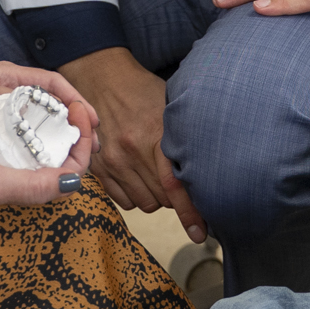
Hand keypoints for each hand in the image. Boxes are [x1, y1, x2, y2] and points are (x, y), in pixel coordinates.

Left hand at [0, 62, 97, 150]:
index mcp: (1, 78)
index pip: (49, 82)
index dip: (73, 98)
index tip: (88, 117)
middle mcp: (8, 94)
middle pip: (55, 105)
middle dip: (78, 122)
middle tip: (93, 144)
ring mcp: (4, 116)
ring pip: (45, 125)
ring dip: (66, 140)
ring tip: (83, 157)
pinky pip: (29, 141)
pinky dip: (46, 151)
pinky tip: (54, 166)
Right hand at [61, 46, 204, 242]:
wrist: (101, 76)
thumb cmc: (142, 90)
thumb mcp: (169, 106)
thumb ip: (184, 137)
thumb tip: (210, 170)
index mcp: (153, 134)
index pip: (174, 185)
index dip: (190, 212)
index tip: (200, 232)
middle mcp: (131, 151)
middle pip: (162, 199)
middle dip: (175, 197)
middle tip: (181, 183)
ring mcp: (112, 161)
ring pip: (144, 203)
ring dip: (156, 196)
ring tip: (158, 174)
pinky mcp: (98, 168)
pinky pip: (124, 201)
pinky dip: (136, 195)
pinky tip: (140, 177)